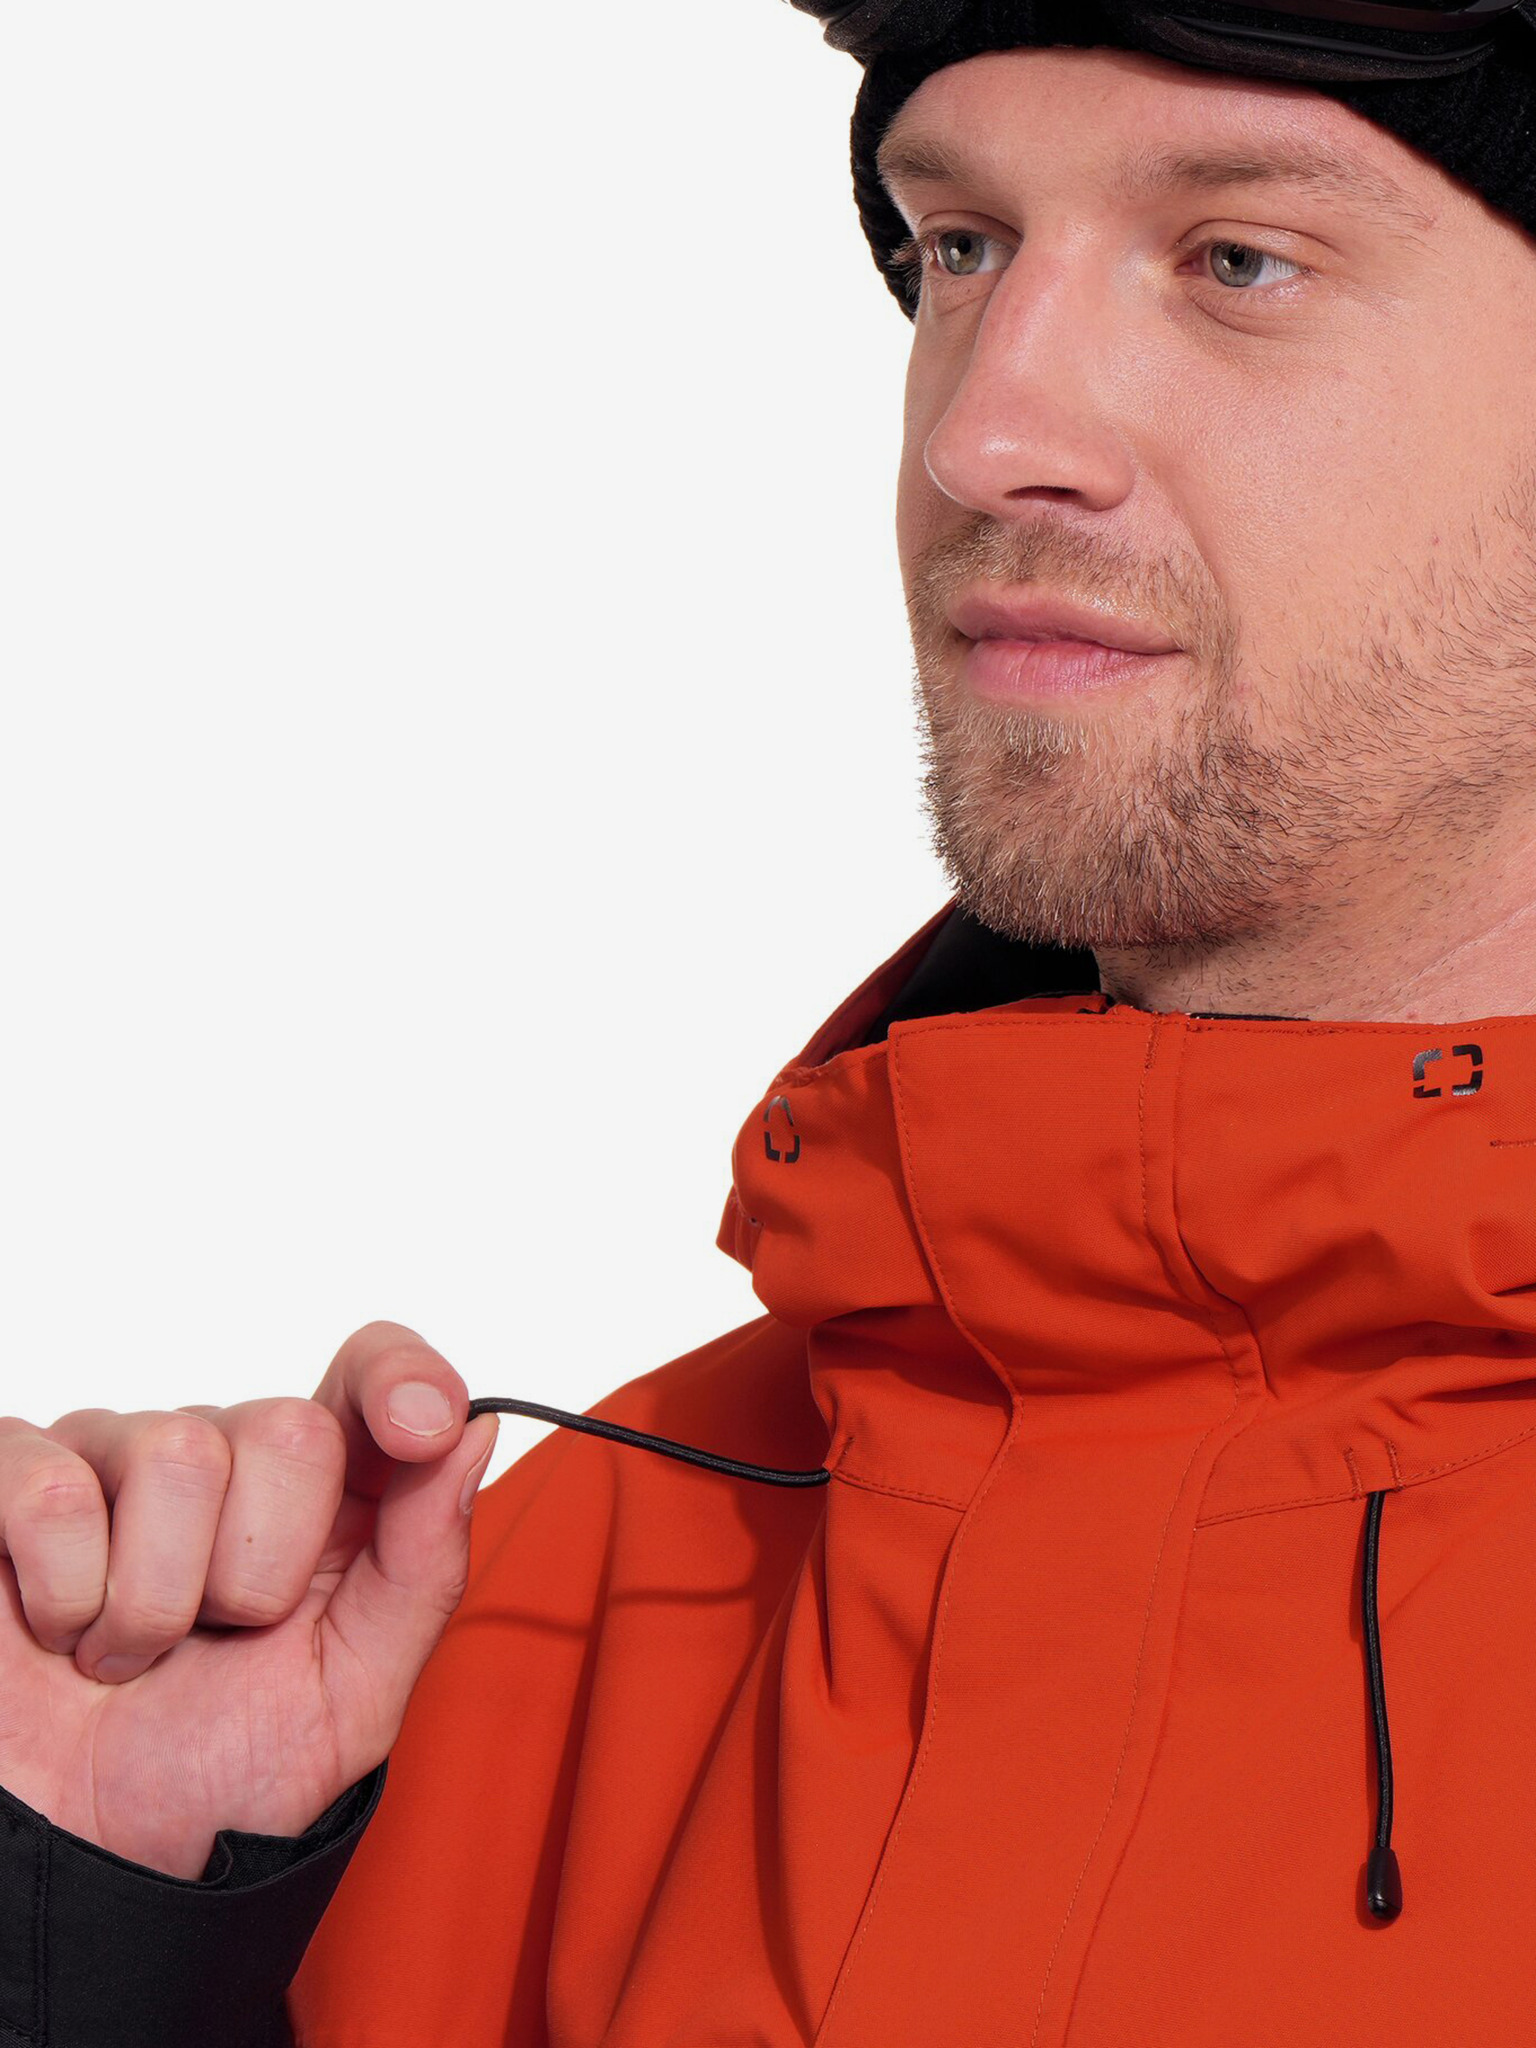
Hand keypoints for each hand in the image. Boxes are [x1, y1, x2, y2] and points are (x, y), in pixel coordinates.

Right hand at [0, 1321, 498, 1878]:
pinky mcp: (16, 1481)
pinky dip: (65, 1594)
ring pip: (176, 1452)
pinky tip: (60, 1629)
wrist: (80, 1864)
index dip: (403, 1379)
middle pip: (288, 1427)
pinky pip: (55, 1489)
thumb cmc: (212, 1780)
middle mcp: (225, 1457)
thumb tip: (477, 1432)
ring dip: (154, 1602)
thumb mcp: (351, 1696)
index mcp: (323, 1498)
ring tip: (131, 1654)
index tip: (422, 1428)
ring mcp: (114, 1459)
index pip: (374, 1374)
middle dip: (259, 1570)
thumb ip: (422, 1565)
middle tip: (216, 1638)